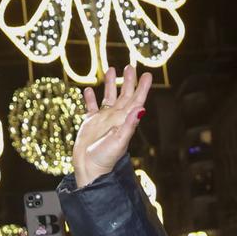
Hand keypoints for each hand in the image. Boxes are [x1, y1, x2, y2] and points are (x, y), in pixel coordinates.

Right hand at [73, 65, 152, 187]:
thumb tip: (141, 109)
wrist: (89, 169)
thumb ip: (129, 124)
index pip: (136, 100)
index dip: (142, 88)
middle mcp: (115, 118)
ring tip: (111, 69)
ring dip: (110, 84)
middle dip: (128, 81)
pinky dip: (90, 98)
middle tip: (130, 66)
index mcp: (124, 120)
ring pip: (108, 97)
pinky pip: (91, 107)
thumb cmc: (105, 158)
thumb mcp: (119, 141)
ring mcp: (103, 120)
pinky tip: (88, 90)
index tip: (147, 75)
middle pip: (124, 95)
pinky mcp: (90, 123)